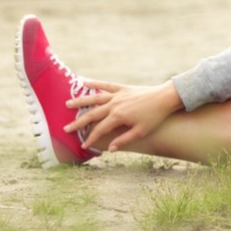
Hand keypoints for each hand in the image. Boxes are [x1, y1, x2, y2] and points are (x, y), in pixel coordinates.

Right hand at [64, 80, 183, 151]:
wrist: (165, 98)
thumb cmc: (154, 117)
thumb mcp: (141, 132)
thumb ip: (124, 140)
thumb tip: (109, 149)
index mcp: (118, 116)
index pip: (100, 129)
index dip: (91, 138)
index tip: (83, 145)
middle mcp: (114, 105)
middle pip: (92, 114)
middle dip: (79, 123)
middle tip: (66, 128)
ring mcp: (118, 95)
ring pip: (95, 98)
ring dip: (80, 101)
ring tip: (68, 104)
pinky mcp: (122, 88)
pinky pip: (106, 85)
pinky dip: (95, 83)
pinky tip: (84, 82)